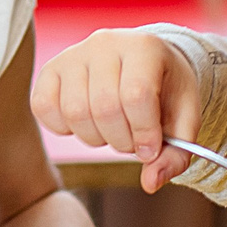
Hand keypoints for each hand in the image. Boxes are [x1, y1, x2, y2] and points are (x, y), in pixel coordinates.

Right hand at [29, 31, 200, 192]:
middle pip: (103, 107)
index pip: (136, 95)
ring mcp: (73, 55)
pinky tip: (86, 124)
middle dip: (121, 140)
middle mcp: (105, 43)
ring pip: (73, 112)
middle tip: (133, 142)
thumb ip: (175, 155)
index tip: (151, 149)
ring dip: (95, 138)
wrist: (143, 66)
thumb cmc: (165, 94)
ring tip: (112, 131)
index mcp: (144, 47)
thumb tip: (150, 183)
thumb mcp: (183, 121)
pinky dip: (63, 128)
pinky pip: (43, 107)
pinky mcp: (49, 70)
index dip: (144, 132)